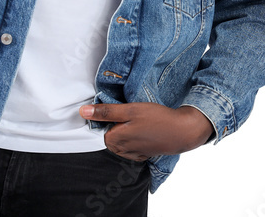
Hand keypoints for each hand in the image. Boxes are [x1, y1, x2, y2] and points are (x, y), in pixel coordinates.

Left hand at [79, 103, 213, 161]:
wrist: (182, 132)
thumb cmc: (157, 118)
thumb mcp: (130, 110)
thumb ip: (106, 111)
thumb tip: (82, 112)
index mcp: (114, 139)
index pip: (101, 126)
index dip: (109, 115)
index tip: (121, 108)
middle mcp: (121, 150)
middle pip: (111, 133)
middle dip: (117, 123)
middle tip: (132, 112)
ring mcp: (133, 154)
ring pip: (121, 139)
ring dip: (126, 130)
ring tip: (140, 120)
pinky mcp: (144, 154)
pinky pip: (132, 146)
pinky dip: (136, 137)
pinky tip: (145, 129)